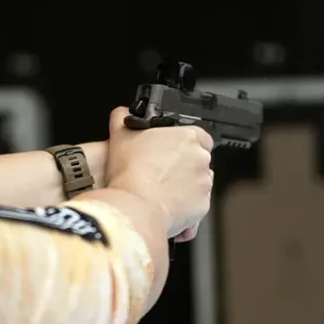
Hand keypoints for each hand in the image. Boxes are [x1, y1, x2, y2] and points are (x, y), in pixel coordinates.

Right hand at [104, 106, 213, 239]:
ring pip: (197, 182)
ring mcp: (204, 183)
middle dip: (182, 164)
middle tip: (160, 170)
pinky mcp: (202, 206)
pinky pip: (196, 204)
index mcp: (187, 137)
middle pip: (197, 158)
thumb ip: (122, 118)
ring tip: (159, 189)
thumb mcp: (120, 136)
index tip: (169, 148)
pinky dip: (184, 205)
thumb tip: (122, 114)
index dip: (182, 142)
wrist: (135, 208)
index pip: (197, 134)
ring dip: (184, 184)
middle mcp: (201, 159)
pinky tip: (165, 204)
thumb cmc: (131, 173)